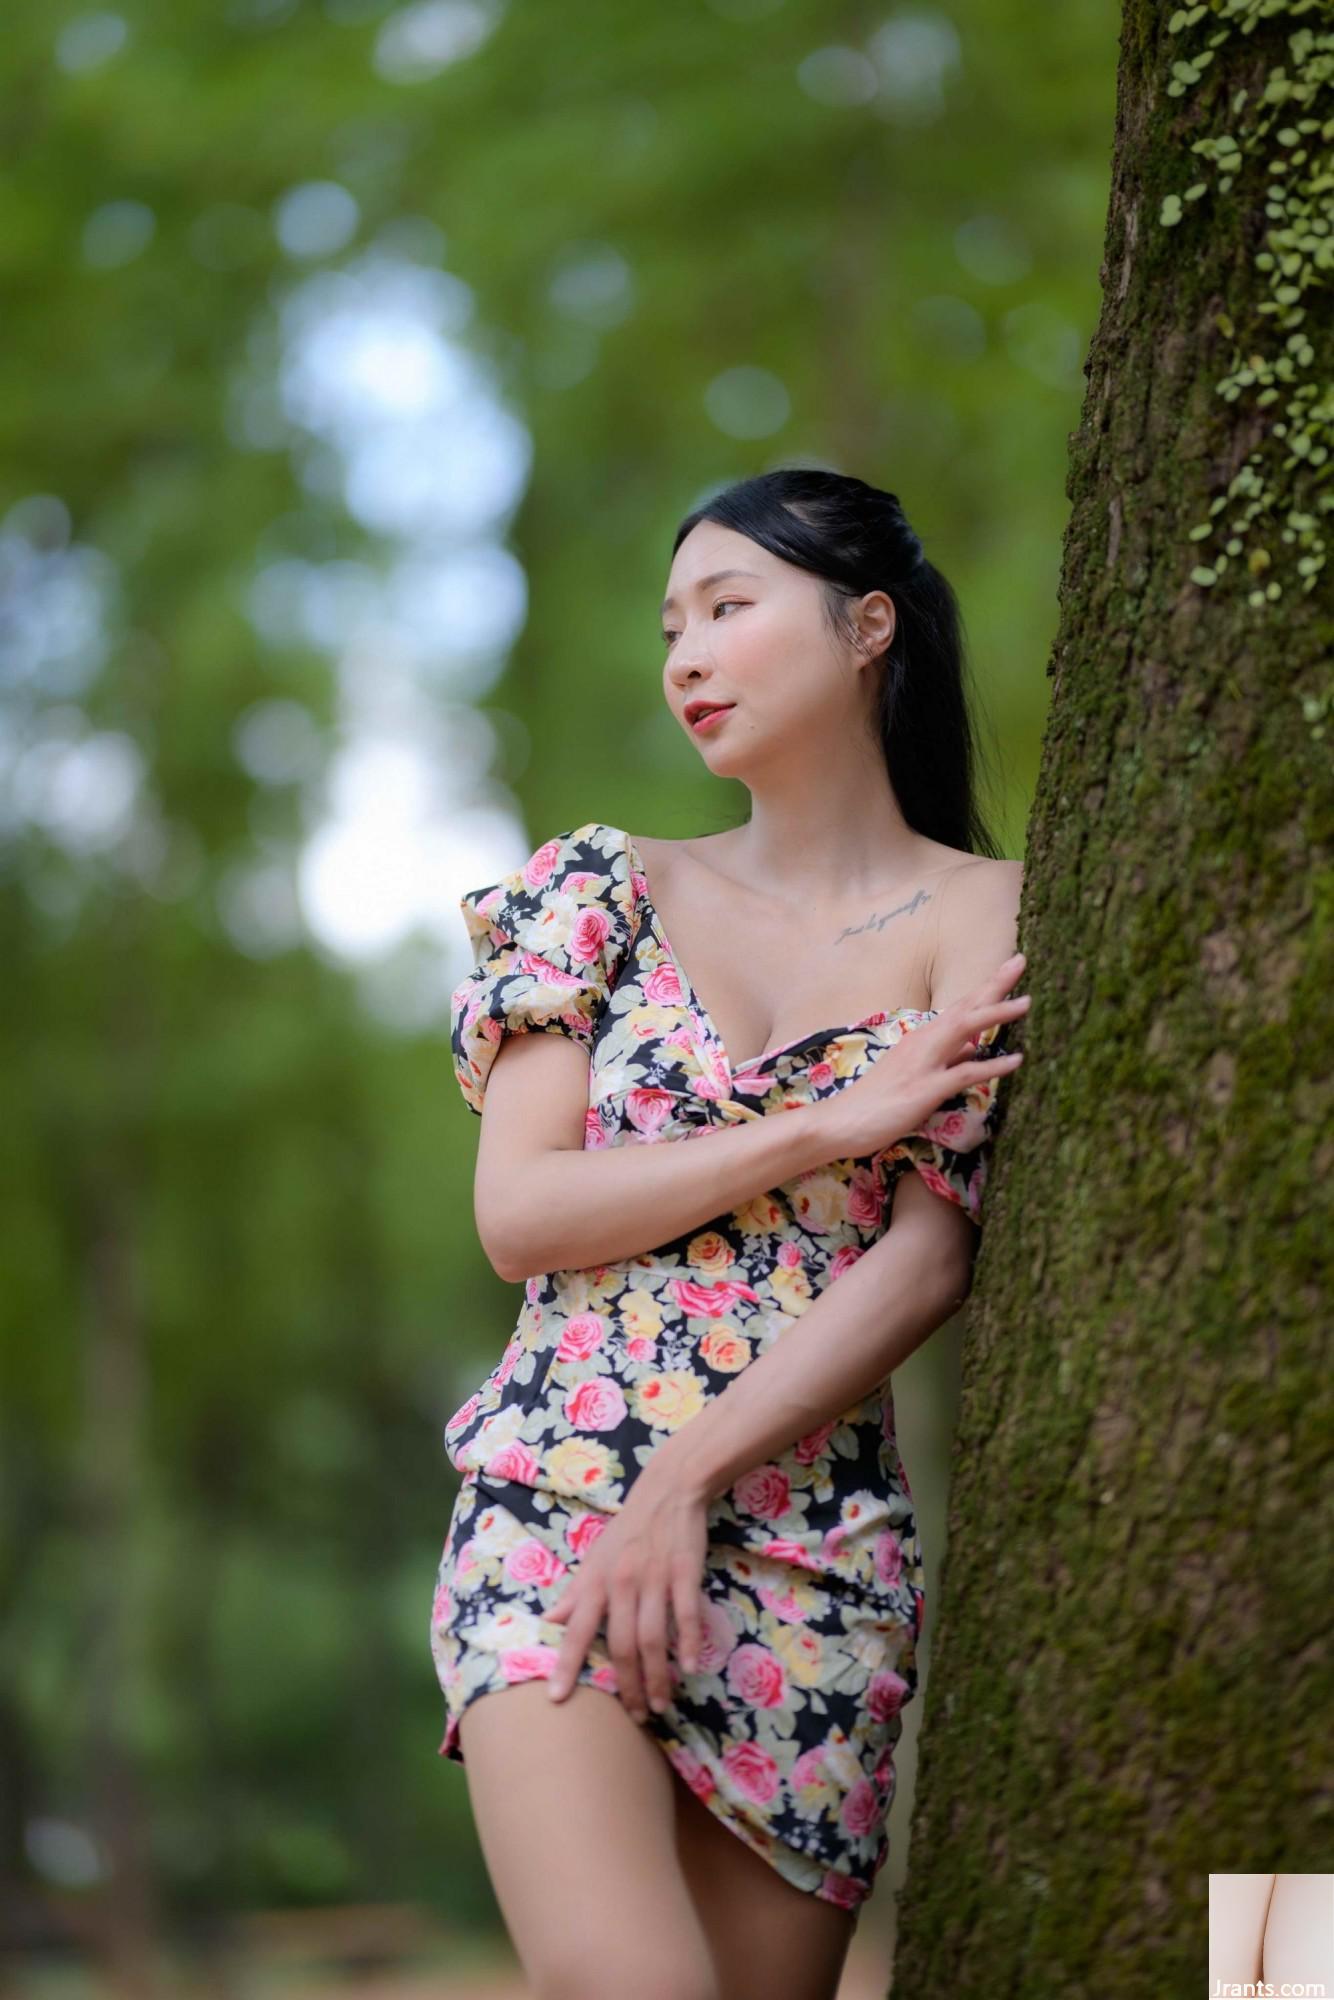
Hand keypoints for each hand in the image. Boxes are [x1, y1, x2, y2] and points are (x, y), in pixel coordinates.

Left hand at [543, 1465, 708, 1723]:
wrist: (668, 1491)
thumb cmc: (627, 1530)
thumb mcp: (594, 1558)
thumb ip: (575, 1594)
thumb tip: (547, 1623)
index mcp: (596, 1581)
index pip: (576, 1630)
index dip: (566, 1665)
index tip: (557, 1699)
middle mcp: (622, 1583)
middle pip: (621, 1645)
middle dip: (626, 1686)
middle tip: (634, 1717)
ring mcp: (655, 1578)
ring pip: (653, 1638)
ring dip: (656, 1677)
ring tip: (659, 1705)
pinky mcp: (685, 1573)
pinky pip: (686, 1616)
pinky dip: (688, 1644)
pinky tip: (689, 1668)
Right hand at [828, 951, 1030, 1159]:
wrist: (840, 1122)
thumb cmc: (874, 1101)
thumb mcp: (913, 1073)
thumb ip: (946, 1059)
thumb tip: (974, 1047)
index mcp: (921, 1039)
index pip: (959, 1008)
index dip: (985, 988)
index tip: (1009, 968)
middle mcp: (923, 1043)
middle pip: (964, 1007)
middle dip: (994, 984)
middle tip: (1021, 959)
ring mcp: (923, 1064)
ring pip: (964, 1029)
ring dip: (995, 1013)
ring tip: (1026, 1002)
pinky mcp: (924, 1090)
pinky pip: (964, 1074)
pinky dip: (992, 1066)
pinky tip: (1016, 1061)